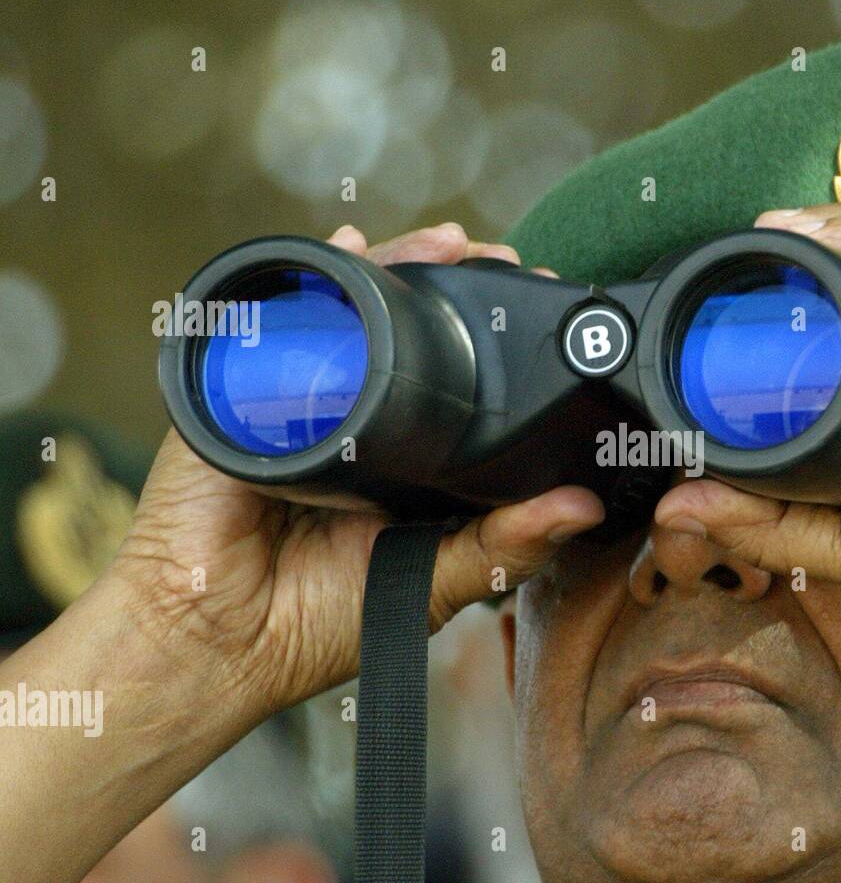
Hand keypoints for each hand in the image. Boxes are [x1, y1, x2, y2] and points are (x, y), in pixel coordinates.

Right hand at [113, 223, 603, 722]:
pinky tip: (351, 244)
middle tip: (503, 261)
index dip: (495, 349)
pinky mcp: (241, 392)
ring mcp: (297, 400)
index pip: (454, 387)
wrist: (214, 641)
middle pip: (405, 336)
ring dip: (398, 267)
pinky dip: (318, 279)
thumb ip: (503, 547)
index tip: (541, 314)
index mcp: (402, 462)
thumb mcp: (433, 584)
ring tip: (448, 241)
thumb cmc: (316, 624)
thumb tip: (584, 506)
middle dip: (451, 288)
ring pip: (354, 317)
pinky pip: (282, 323)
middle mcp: (355, 422)